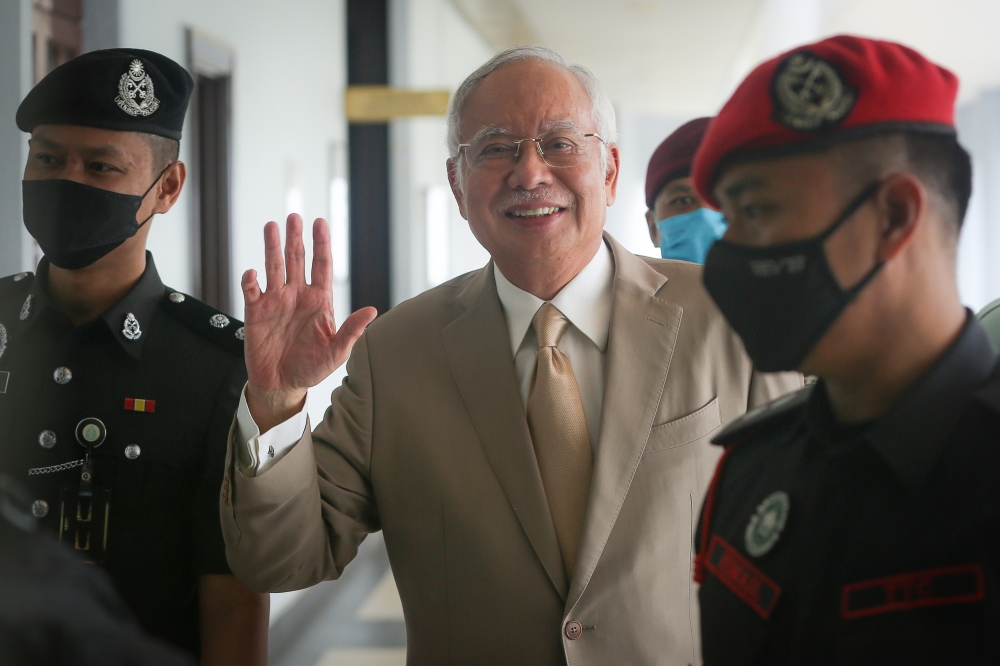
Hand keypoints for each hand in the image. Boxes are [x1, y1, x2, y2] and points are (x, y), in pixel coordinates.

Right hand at [242, 214, 376, 431]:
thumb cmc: (312, 367)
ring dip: (271, 247)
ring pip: (273, 267)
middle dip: (295, 238)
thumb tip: (372, 311)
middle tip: (294, 217)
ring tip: (271, 226)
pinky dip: (250, 280)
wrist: (282, 383)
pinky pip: (252, 290)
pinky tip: (252, 273)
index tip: (320, 222)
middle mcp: (297, 295)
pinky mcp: (256, 311)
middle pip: (296, 259)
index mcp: (319, 300)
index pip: (321, 265)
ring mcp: (276, 301)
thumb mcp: (336, 351)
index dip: (321, 244)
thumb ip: (351, 330)